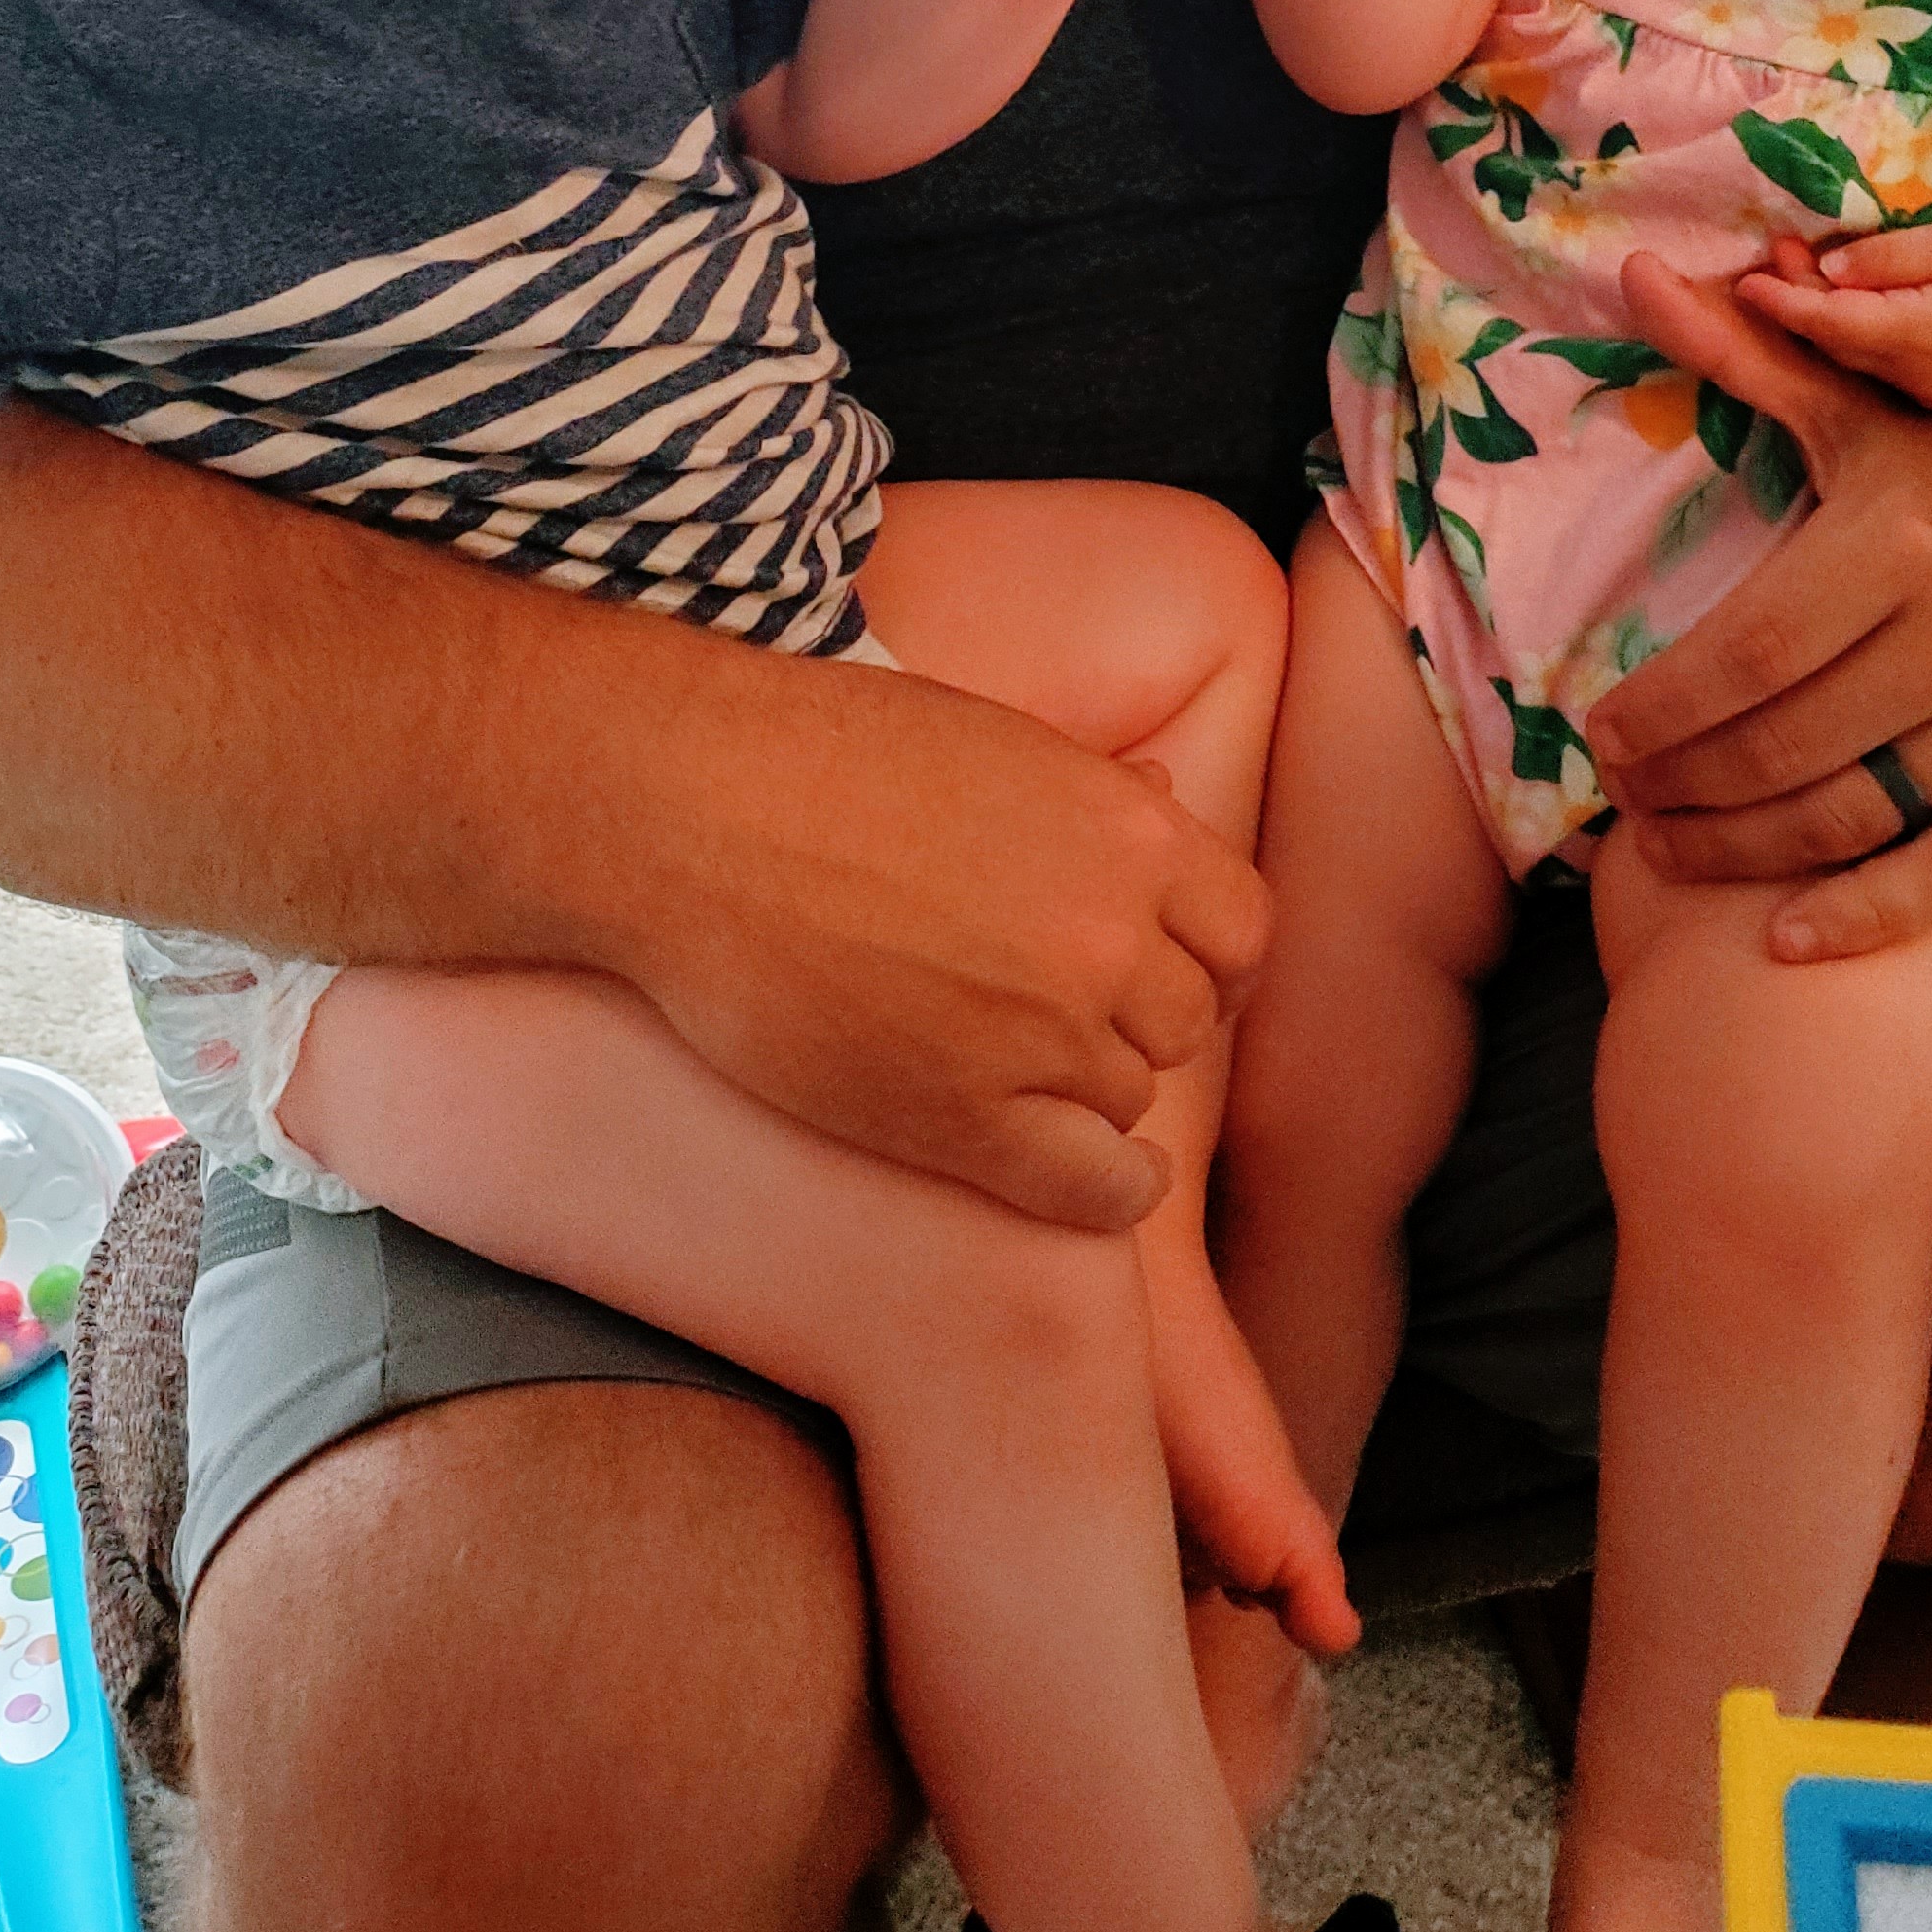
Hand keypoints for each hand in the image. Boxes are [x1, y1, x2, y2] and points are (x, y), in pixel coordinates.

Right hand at [650, 658, 1274, 1230]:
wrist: (691, 807)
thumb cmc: (820, 753)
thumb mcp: (988, 738)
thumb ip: (1088, 789)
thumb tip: (1164, 798)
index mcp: (1125, 829)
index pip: (1241, 928)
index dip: (1204, 958)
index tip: (1161, 974)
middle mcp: (1107, 931)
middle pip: (1187, 1022)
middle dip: (1135, 1024)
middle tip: (1065, 1023)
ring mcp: (1043, 1029)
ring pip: (1131, 1099)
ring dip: (1088, 1092)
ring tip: (1015, 1071)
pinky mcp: (964, 1116)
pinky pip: (1093, 1188)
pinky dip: (1106, 1192)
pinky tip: (1092, 1179)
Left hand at [1585, 248, 1931, 956]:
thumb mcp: (1860, 398)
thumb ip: (1745, 355)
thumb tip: (1639, 276)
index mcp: (1899, 543)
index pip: (1744, 657)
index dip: (1659, 711)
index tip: (1597, 737)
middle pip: (1781, 747)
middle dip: (1680, 786)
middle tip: (1624, 801)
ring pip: (1848, 815)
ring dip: (1740, 850)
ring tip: (1671, 848)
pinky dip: (1867, 913)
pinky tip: (1786, 937)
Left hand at [1740, 221, 1931, 409]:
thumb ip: (1896, 258)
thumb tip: (1829, 269)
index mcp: (1926, 337)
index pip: (1835, 323)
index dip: (1785, 304)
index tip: (1746, 284)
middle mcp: (1918, 378)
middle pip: (1834, 343)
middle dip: (1793, 304)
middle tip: (1767, 256)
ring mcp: (1926, 394)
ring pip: (1851, 357)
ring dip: (1817, 317)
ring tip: (1788, 266)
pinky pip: (1875, 365)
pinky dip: (1849, 332)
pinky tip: (1839, 299)